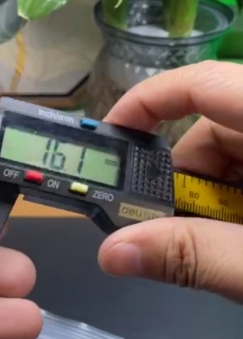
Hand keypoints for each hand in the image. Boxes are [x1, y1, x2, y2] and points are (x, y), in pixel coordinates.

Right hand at [98, 61, 242, 300]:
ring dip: (210, 203)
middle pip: (214, 129)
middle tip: (167, 235)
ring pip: (232, 157)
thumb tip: (112, 252)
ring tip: (218, 253)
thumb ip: (193, 255)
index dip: (149, 102)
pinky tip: (237, 244)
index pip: (203, 83)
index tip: (109, 142)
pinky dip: (235, 206)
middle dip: (180, 183)